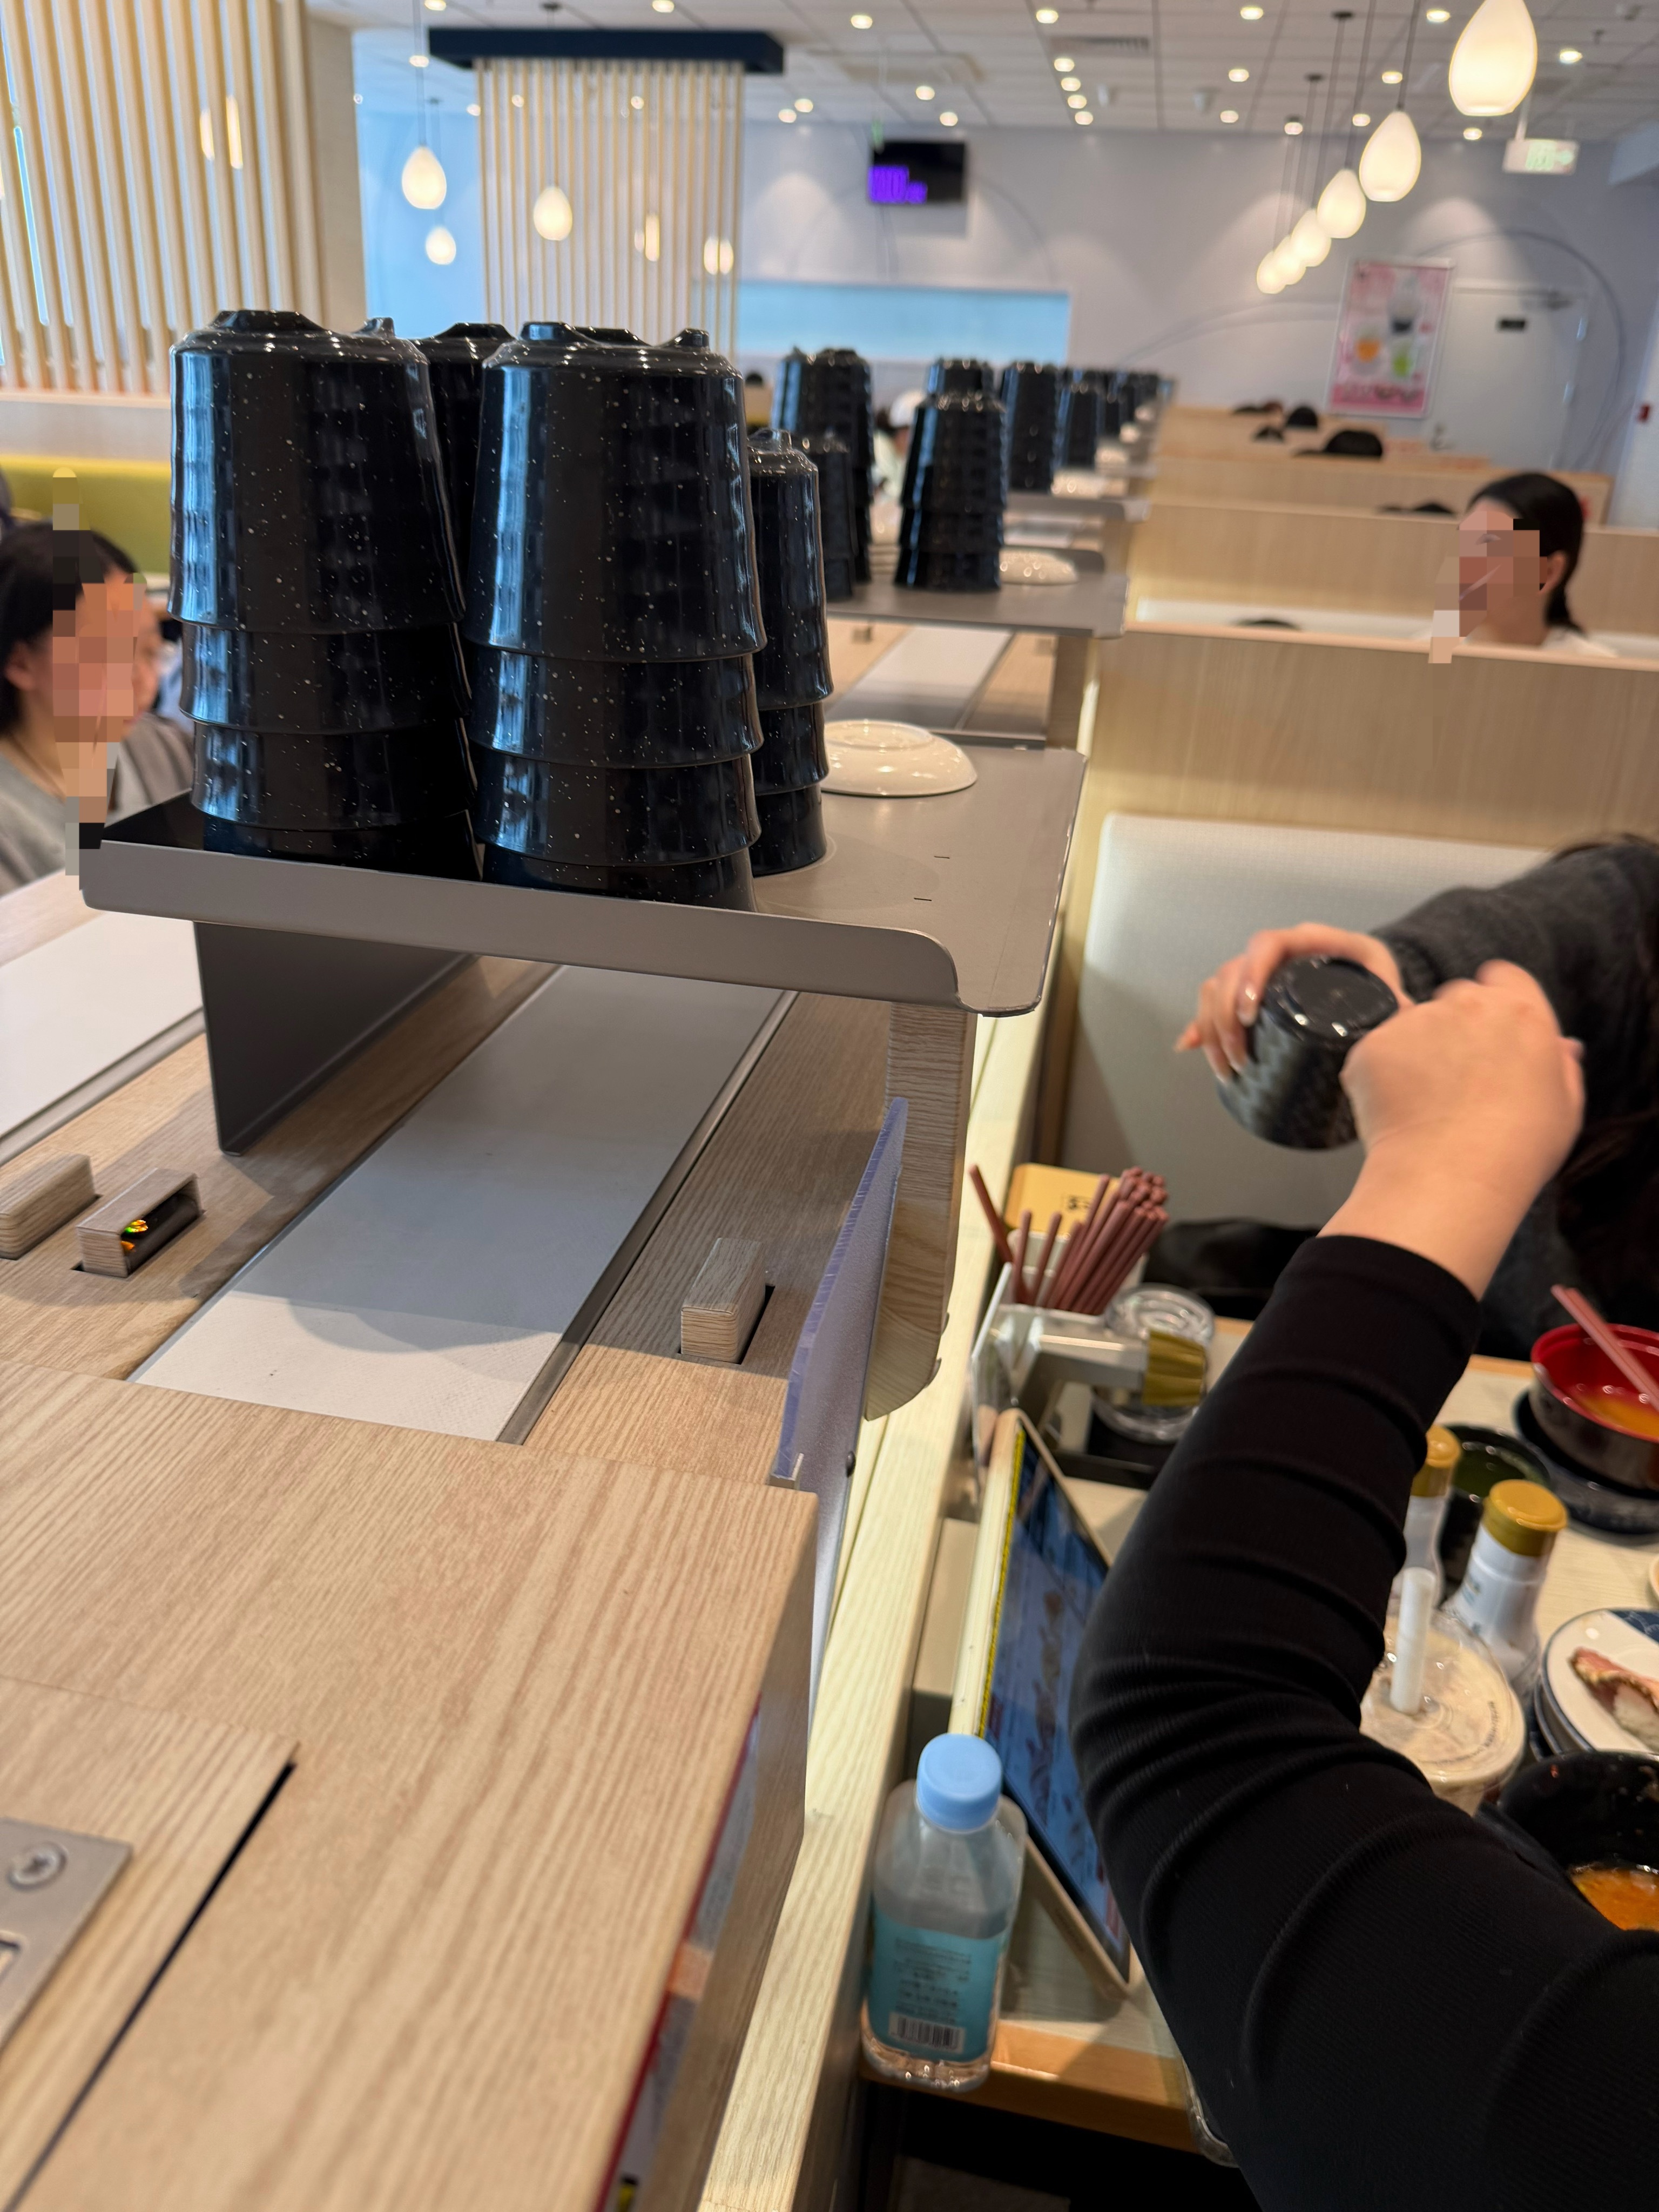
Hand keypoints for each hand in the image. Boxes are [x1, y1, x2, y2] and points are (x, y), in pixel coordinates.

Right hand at [1176, 925, 1407, 1079]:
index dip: (1251, 975)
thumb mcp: (1390, 994)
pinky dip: (1202, 1025)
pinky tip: (1192, 1046)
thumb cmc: (1384, 990)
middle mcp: (1283, 953)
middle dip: (1226, 1015)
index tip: (1251, 1014)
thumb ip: (1396, 1010)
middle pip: (1233, 969)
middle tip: (1239, 1057)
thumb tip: (1402, 1022)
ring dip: (1212, 1026)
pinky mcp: (1253, 996)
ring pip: (1218, 987)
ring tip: (1228, 1068)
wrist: (1376, 990)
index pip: (1269, 943)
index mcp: (1315, 943)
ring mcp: (1264, 973)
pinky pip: (1216, 1002)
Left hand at [1323, 961, 1583, 1296]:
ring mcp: (1416, 1021)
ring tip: (1425, 1102)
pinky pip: (1375, 1050)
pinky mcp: (1373, 1044)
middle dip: (1455, 1026)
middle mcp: (1468, 1005)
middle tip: (1456, 1078)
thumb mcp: (1564, 1109)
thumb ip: (1560, 1066)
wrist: (1451, 1180)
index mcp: (1522, 1012)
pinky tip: (1398, 1111)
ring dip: (1416, 1049)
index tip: (1488, 1032)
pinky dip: (1380, 1074)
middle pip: (1457, 996)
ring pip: (1412, 1021)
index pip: (1504, 977)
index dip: (1495, 1001)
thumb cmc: (1516, 1153)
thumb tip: (1560, 1045)